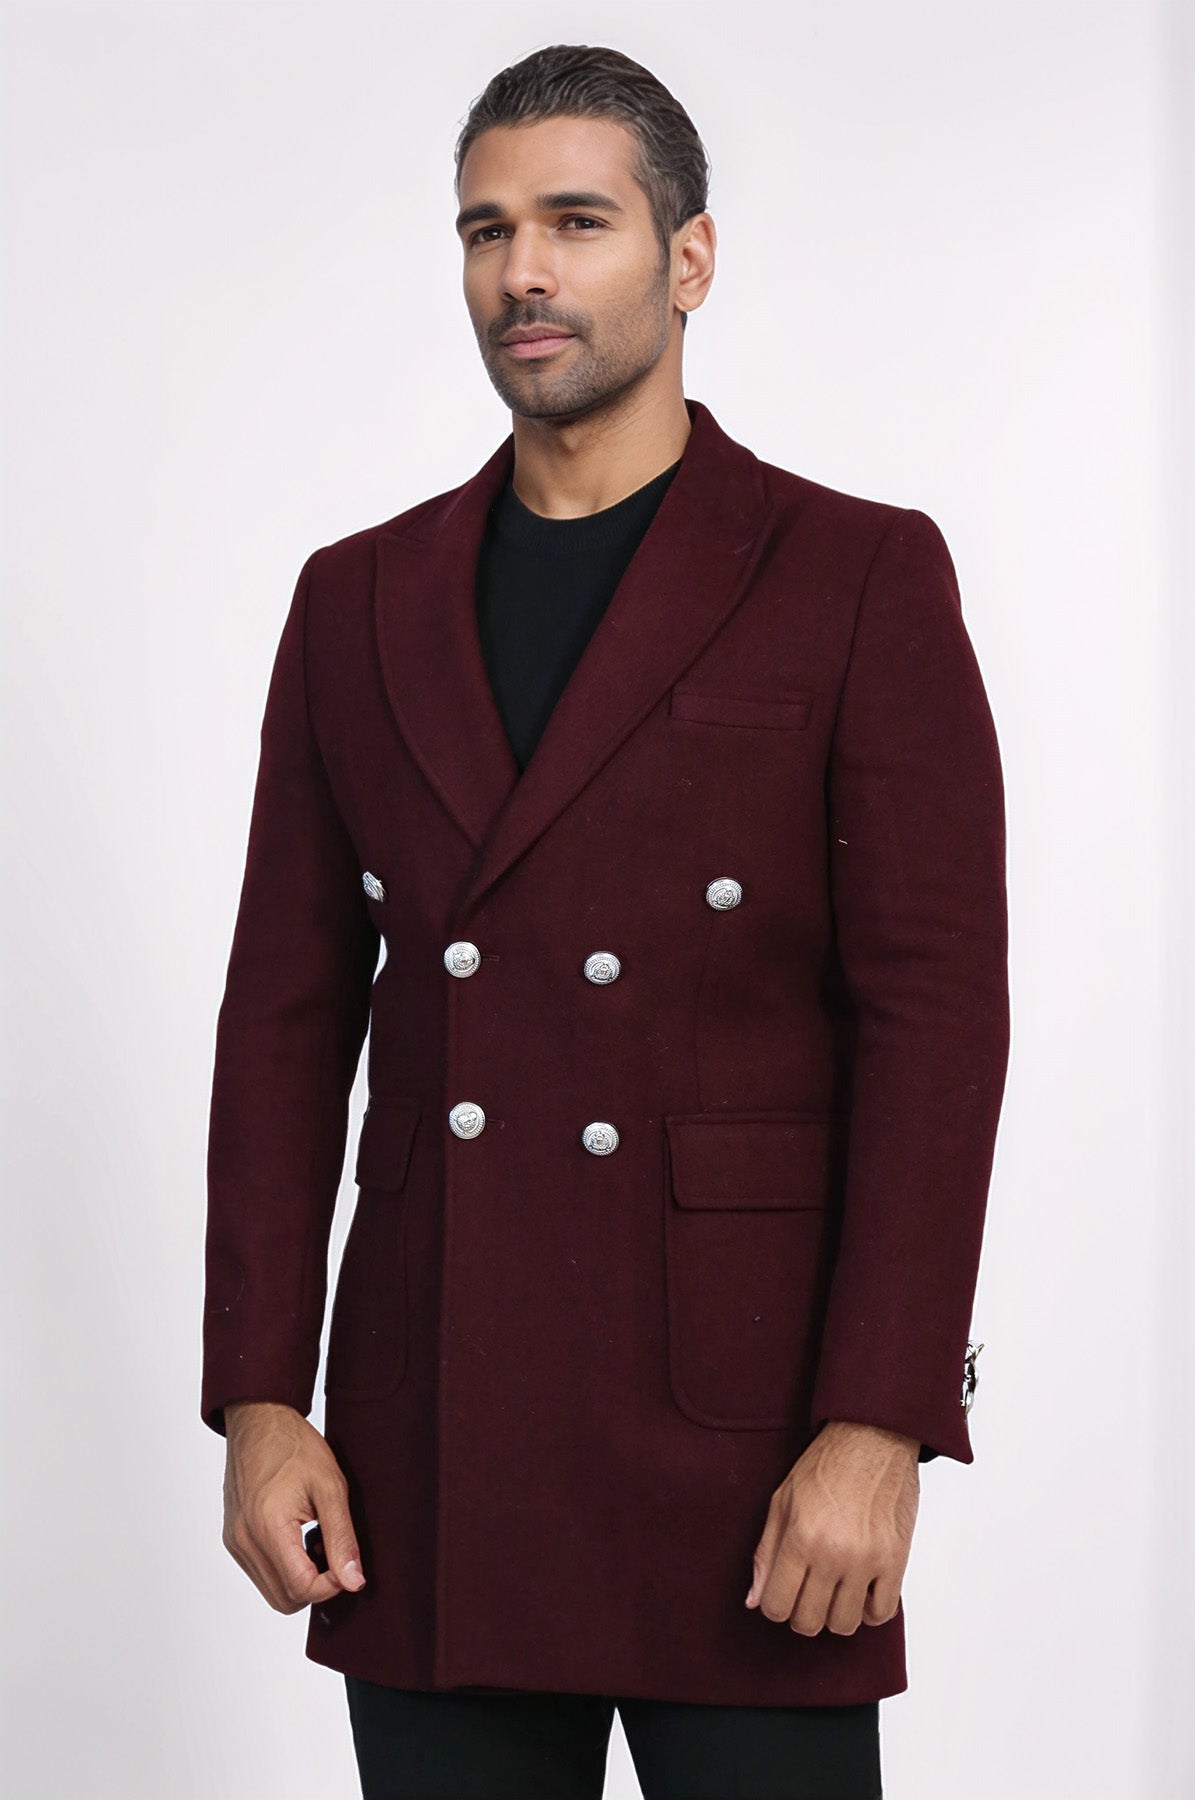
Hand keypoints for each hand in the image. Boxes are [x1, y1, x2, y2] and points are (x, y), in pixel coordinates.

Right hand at [222, 1401, 365, 1613]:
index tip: (347, 1562)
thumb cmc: (294, 1446)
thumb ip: (342, 1539)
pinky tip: (300, 1537)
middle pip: (284, 1600)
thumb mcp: (331, 1487)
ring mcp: (235, 1542)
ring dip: (299, 1578)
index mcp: (268, 1527)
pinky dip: (284, 1567)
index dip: (332, 1585)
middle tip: (333, 1551)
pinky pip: (260, 1572)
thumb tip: (353, 1581)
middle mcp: (244, 1541)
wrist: (258, 1420)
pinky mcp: (233, 1539)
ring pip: (272, 1590)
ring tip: (317, 1540)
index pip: (301, 1588)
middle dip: (316, 1586)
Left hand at [745, 1420, 918, 1635]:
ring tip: (833, 1588)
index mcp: (801, 1537)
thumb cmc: (826, 1465)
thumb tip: (754, 1599)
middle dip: (801, 1613)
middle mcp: (834, 1553)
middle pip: (809, 1622)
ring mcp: (868, 1560)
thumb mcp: (782, 1500)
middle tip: (806, 1591)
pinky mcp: (896, 1561)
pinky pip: (881, 1614)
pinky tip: (860, 1589)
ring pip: (844, 1624)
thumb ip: (766, 1553)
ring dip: (834, 1613)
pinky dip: (868, 1610)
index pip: (775, 1606)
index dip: (773, 1604)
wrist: (873, 1437)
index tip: (781, 1592)